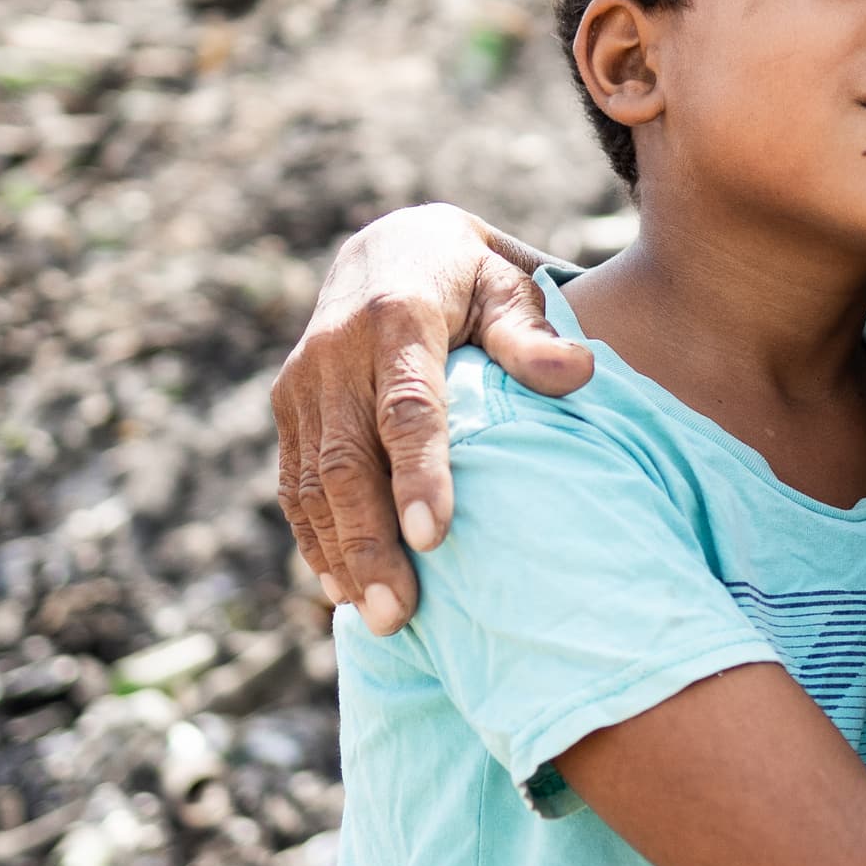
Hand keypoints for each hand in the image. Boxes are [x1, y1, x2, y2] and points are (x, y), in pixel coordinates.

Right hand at [270, 206, 593, 632]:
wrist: (386, 247)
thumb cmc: (470, 278)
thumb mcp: (508, 288)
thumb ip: (534, 335)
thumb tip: (578, 373)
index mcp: (397, 318)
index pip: (408, 407)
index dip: (419, 473)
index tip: (436, 536)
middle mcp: (335, 353)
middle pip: (347, 460)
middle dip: (370, 542)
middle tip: (398, 613)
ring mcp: (302, 384)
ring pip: (311, 482)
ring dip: (341, 554)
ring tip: (377, 618)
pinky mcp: (287, 410)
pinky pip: (292, 485)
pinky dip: (314, 540)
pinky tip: (341, 590)